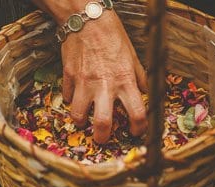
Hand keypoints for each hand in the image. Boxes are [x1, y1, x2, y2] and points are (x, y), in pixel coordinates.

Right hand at [59, 10, 148, 143]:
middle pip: (103, 123)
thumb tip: (147, 93)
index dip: (139, 128)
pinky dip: (71, 101)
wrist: (87, 19)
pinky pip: (67, 97)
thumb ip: (140, 77)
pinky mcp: (68, 76)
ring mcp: (84, 82)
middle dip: (102, 137)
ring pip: (78, 115)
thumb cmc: (113, 36)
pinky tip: (76, 98)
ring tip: (84, 120)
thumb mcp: (133, 56)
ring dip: (81, 122)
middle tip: (103, 138)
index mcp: (125, 81)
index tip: (136, 132)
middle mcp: (105, 85)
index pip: (137, 114)